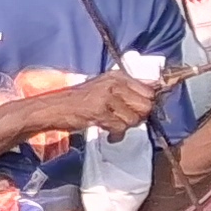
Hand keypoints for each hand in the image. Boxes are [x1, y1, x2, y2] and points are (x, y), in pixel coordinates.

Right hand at [49, 68, 163, 138]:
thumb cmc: (79, 100)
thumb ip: (129, 89)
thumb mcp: (105, 88)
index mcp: (117, 76)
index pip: (149, 90)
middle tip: (123, 120)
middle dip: (137, 117)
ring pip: (134, 118)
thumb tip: (157, 88)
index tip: (137, 111)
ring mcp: (106, 97)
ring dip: (124, 127)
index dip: (146, 104)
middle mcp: (113, 83)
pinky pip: (120, 127)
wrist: (53, 108)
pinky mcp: (99, 111)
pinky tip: (109, 133)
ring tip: (111, 125)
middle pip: (146, 105)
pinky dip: (116, 135)